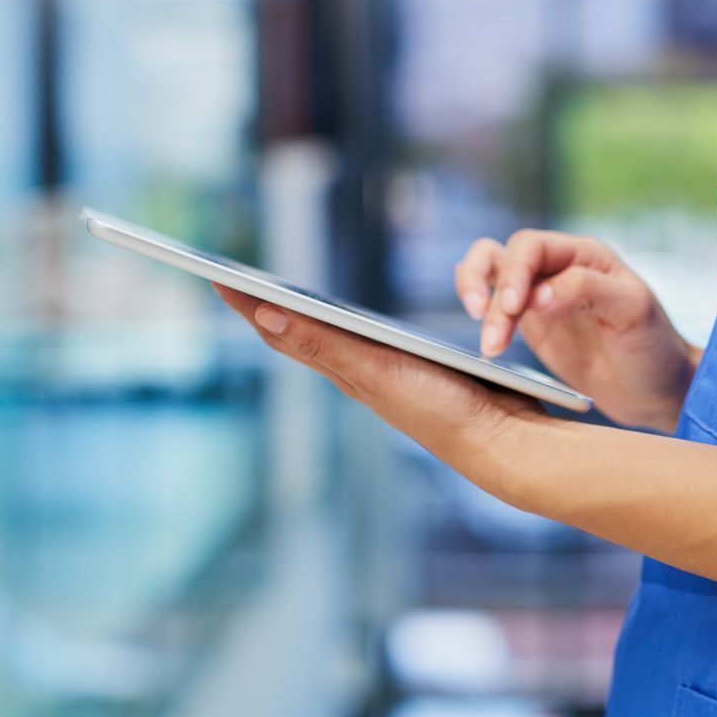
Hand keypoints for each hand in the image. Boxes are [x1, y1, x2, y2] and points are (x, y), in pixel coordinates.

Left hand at [213, 285, 546, 486]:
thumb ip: (323, 343)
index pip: (283, 330)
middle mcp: (357, 372)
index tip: (215, 277)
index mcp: (342, 368)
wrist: (501, 440)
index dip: (249, 304)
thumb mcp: (377, 371)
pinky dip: (347, 329)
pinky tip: (355, 328)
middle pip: (300, 333)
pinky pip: (367, 345)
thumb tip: (264, 314)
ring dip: (302, 318)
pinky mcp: (414, 372)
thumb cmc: (441, 408)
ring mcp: (385, 374)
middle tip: (235, 283)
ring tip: (277, 302)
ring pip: (331, 340)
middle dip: (266, 308)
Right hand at [455, 230, 699, 432]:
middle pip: (503, 259)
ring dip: (477, 300)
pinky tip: (486, 340)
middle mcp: (559, 267)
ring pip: (490, 275)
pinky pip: (494, 307)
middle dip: (490, 292)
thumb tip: (537, 294)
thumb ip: (587, 290)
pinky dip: (482, 315)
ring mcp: (542, 296)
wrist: (658, 391)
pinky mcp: (532, 325)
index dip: (514, 273)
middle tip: (492, 333)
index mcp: (585, 255)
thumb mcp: (633, 312)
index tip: (513, 309)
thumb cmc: (654, 347)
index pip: (532, 246)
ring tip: (488, 345)